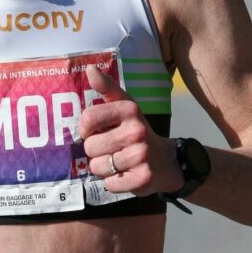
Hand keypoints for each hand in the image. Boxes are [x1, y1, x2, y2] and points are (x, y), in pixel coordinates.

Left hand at [78, 65, 180, 195]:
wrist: (166, 161)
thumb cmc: (136, 131)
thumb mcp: (125, 106)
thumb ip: (107, 88)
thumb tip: (89, 68)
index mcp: (129, 110)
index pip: (88, 119)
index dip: (84, 129)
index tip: (92, 132)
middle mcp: (136, 131)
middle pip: (90, 147)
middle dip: (95, 151)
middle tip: (111, 148)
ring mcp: (141, 156)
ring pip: (97, 167)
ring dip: (103, 168)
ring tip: (118, 162)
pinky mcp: (143, 179)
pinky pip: (109, 184)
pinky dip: (113, 182)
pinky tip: (125, 174)